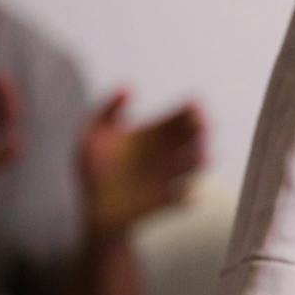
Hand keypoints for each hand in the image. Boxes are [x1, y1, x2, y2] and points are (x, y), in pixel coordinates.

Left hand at [78, 91, 206, 238]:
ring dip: (198, 160)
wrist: (94, 208)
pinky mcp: (167, 200)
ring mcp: (171, 176)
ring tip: (200, 156)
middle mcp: (169, 152)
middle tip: (201, 124)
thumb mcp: (93, 134)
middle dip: (201, 130)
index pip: (181, 116)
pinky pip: (182, 197)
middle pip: (194, 137)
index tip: (194, 104)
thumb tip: (128, 86)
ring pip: (194, 165)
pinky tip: (182, 191)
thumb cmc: (94, 168)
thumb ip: (107, 109)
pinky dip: (184, 194)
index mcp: (156, 133)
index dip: (191, 109)